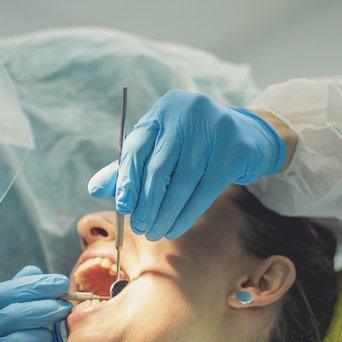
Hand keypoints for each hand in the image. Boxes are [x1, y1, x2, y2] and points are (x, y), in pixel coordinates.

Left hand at [88, 89, 286, 240]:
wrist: (247, 138)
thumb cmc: (193, 146)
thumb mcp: (160, 150)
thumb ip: (128, 167)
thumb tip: (94, 189)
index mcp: (163, 110)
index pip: (136, 146)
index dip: (126, 180)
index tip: (122, 207)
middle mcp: (187, 112)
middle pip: (159, 166)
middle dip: (147, 202)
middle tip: (141, 228)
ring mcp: (214, 127)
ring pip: (183, 181)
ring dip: (166, 212)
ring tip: (156, 232)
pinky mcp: (235, 147)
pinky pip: (206, 188)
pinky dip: (188, 212)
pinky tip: (176, 227)